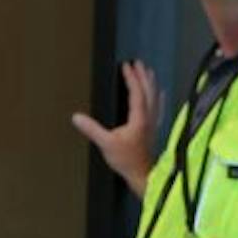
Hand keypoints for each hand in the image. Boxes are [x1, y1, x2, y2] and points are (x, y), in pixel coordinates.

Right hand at [72, 60, 160, 196]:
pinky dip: (159, 98)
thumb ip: (92, 129)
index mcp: (139, 118)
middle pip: (149, 91)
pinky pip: (159, 108)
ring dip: (151, 83)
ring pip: (155, 98)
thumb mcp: (106, 144)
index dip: (131, 78)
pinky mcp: (153, 129)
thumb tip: (76, 117)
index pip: (136, 92)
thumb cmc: (126, 160)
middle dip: (143, 76)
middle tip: (138, 63)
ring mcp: (153, 123)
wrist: (142, 175)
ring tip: (149, 71)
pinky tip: (161, 94)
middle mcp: (149, 118)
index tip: (126, 66)